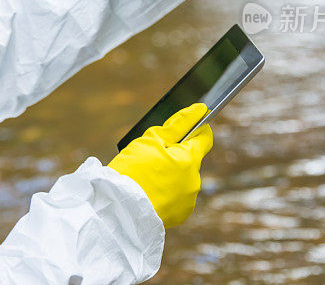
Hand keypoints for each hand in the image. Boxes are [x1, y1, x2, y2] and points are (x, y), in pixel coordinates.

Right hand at [108, 103, 212, 227]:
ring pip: (182, 178)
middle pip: (189, 159)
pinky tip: (150, 192)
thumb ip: (177, 124)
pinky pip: (177, 196)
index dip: (195, 129)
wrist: (119, 211)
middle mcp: (195, 181)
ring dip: (170, 174)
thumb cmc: (132, 171)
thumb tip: (198, 109)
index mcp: (189, 160)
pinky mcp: (180, 214)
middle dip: (175, 155)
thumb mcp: (151, 140)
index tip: (185, 127)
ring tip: (147, 177)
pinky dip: (166, 192)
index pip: (204, 137)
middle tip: (150, 157)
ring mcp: (189, 200)